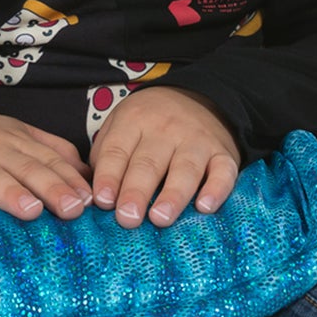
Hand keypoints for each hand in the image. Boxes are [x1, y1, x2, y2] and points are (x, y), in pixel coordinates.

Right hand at [0, 116, 92, 220]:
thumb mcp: (18, 137)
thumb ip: (52, 152)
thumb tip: (87, 175)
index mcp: (16, 138)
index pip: (48, 159)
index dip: (69, 179)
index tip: (89, 201)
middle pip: (25, 166)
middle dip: (50, 187)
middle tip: (71, 209)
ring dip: (10, 191)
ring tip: (30, 210)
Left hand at [89, 87, 239, 228]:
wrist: (199, 97)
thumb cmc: (149, 123)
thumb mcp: (120, 125)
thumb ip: (106, 155)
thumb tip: (92, 195)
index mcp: (134, 121)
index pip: (118, 151)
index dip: (109, 177)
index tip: (102, 201)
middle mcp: (166, 129)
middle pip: (149, 163)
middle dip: (136, 191)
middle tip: (127, 218)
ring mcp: (197, 140)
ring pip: (185, 169)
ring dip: (173, 195)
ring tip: (160, 218)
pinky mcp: (223, 153)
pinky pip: (223, 171)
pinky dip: (217, 189)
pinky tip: (205, 207)